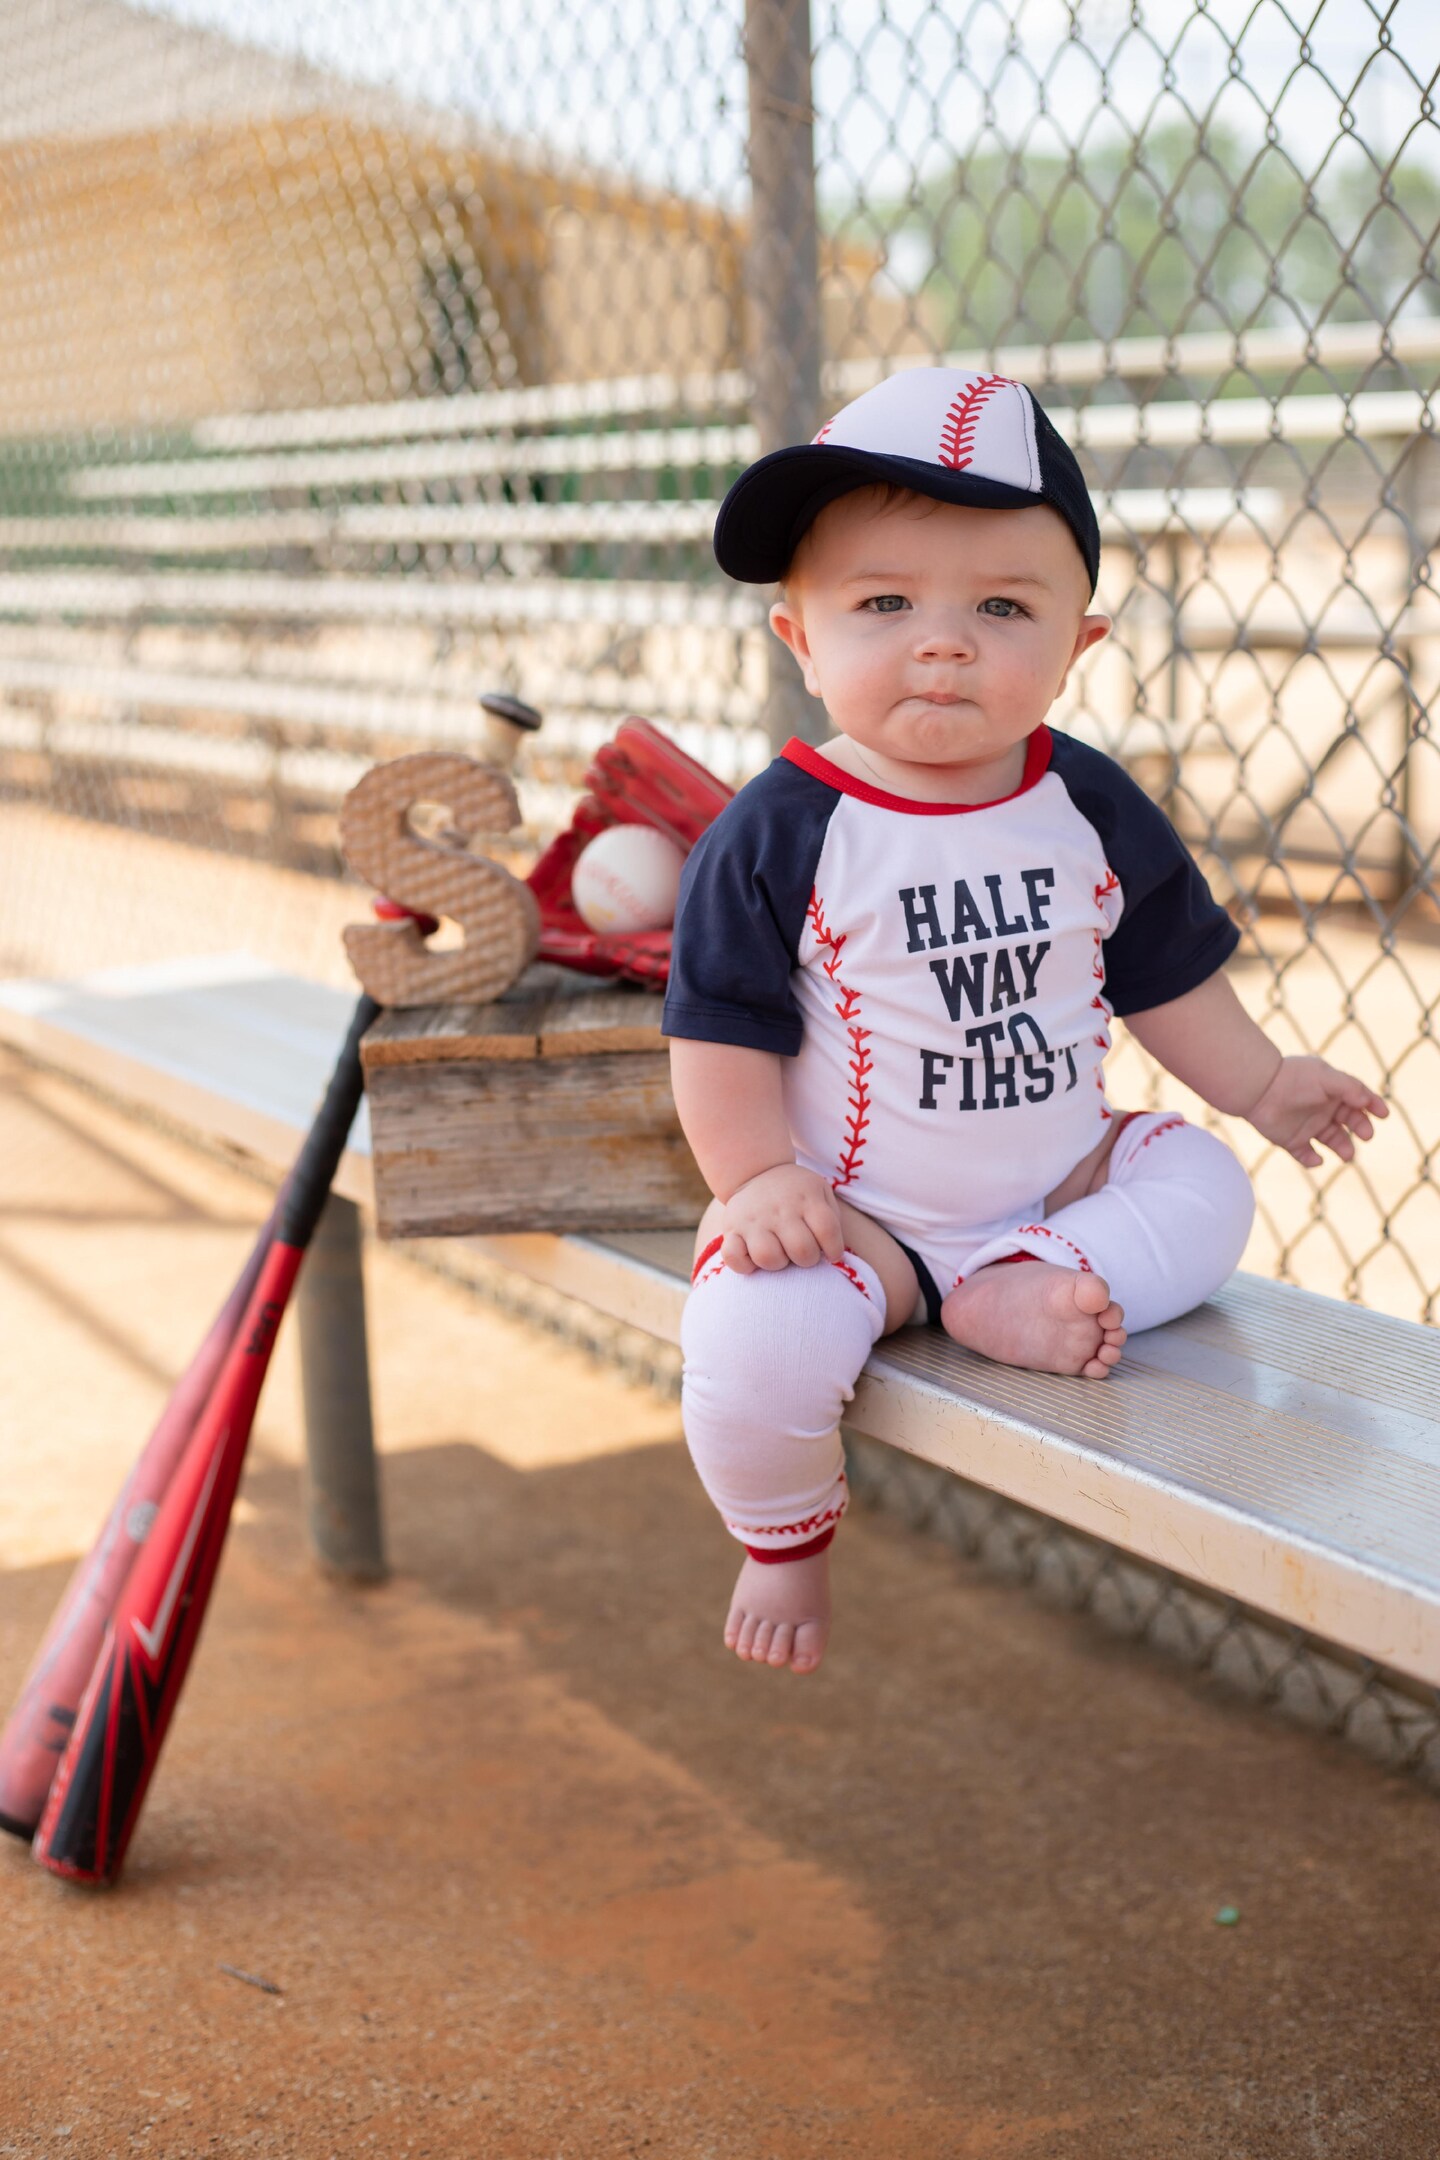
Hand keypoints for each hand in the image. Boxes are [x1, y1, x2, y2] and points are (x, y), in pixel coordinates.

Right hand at [719, 1163, 845, 1273]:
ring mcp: (753, 1219)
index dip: (834, 1250)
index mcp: (806, 1198)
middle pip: (801, 1250)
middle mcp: (780, 1209)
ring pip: (768, 1258)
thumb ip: (831, 1219)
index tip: (831, 1254)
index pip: (827, 1231)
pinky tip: (753, 1258)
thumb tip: (834, 1255)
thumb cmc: (796, 1193)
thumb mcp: (820, 1192)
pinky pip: (733, 1257)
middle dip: (807, 1259)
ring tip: (779, 1253)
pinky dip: (744, 1265)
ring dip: (778, 1263)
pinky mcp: (731, 1229)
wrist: (756, 1172)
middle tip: (803, 1252)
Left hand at [1245, 1055, 1386, 1167]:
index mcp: (1332, 1091)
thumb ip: (1349, 1087)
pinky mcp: (1291, 1140)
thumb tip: (1366, 1102)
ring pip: (1333, 1141)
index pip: (1358, 1099)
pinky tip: (1316, 1158)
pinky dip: (1312, 1160)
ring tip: (1347, 1154)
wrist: (1258, 1089)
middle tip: (1366, 1134)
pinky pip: (1306, 1155)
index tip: (1384, 1115)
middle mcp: (1322, 1109)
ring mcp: (1307, 1125)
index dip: (1373, 1106)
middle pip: (1350, 1122)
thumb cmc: (1294, 1079)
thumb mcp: (1325, 1077)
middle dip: (1361, 1128)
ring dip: (1343, 1148)